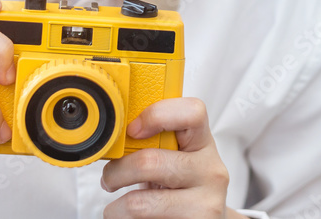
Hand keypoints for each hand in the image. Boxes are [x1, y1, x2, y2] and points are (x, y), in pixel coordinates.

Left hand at [100, 97, 244, 218]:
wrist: (204, 218)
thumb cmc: (181, 185)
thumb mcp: (175, 157)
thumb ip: (155, 141)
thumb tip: (113, 134)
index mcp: (203, 143)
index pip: (192, 112)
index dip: (156, 115)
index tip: (132, 130)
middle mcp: (210, 170)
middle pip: (149, 162)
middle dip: (116, 172)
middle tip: (110, 178)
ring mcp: (205, 202)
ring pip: (139, 203)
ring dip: (116, 207)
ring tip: (117, 208)